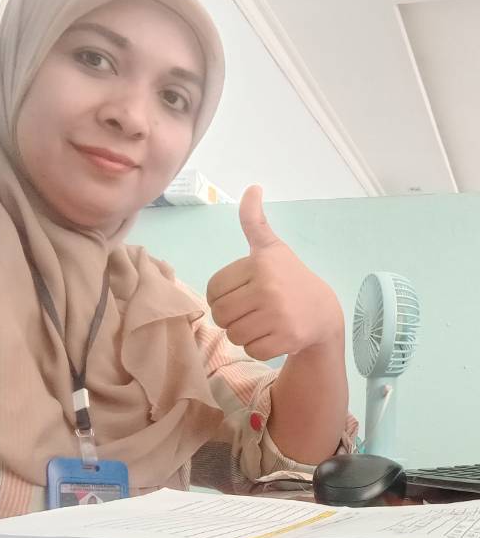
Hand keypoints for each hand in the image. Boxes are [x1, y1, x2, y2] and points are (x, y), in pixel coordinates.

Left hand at [206, 185, 342, 360]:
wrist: (323, 312)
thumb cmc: (289, 277)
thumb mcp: (271, 247)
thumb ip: (254, 221)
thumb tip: (252, 187)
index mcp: (260, 263)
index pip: (213, 290)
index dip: (220, 296)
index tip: (240, 293)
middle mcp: (269, 287)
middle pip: (220, 315)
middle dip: (230, 317)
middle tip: (249, 311)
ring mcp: (279, 315)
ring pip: (233, 335)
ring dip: (242, 333)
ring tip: (261, 322)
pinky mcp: (286, 339)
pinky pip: (250, 350)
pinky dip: (257, 347)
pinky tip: (272, 335)